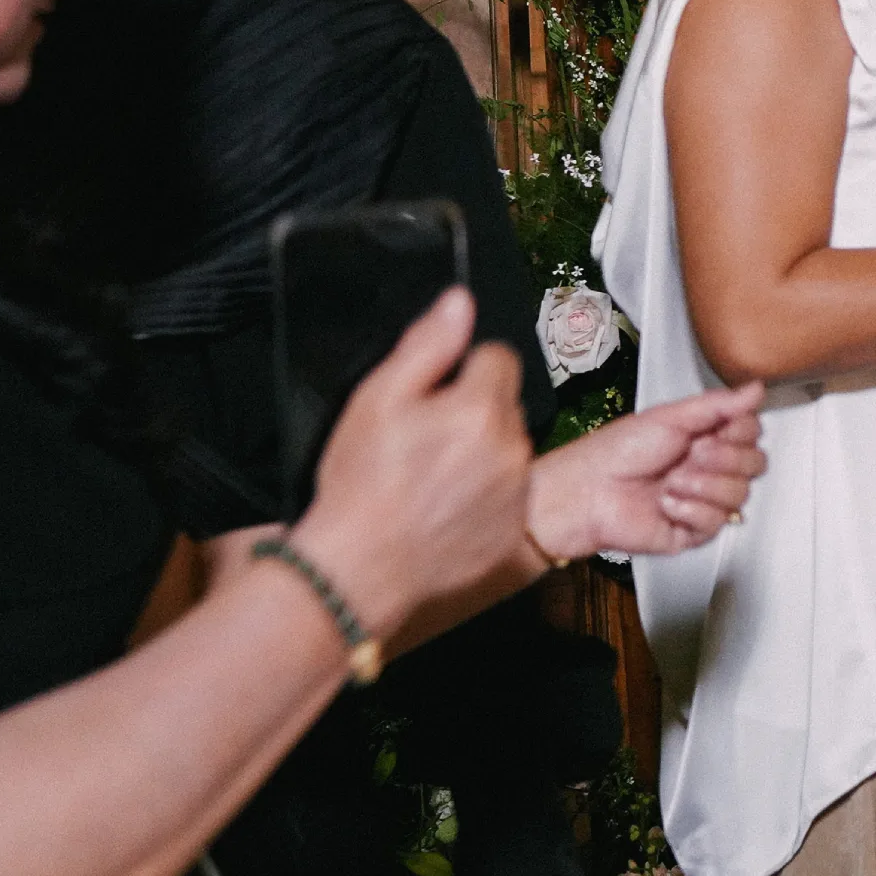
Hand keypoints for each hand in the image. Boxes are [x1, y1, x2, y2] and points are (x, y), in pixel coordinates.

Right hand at [293, 288, 531, 645]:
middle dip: (472, 409)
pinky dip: (487, 494)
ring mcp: (517, 492)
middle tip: (424, 438)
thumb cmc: (360, 487)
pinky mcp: (513, 530)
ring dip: (481, 451)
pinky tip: (446, 507)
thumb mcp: (377, 400)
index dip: (462, 370)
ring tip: (430, 477)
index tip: (433, 393)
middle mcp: (511, 447)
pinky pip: (510, 494)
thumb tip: (459, 303)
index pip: (498, 356)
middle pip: (504, 402)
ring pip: (508, 447)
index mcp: (479, 407)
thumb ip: (427, 345)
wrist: (358, 572)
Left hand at [527, 383, 766, 561]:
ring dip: (704, 486)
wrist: (587, 493)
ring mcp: (702, 500)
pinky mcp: (692, 531)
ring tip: (672, 481)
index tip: (719, 429)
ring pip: (739, 495)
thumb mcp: (669, 417)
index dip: (741, 433)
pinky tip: (666, 503)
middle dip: (725, 459)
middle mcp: (708, 468)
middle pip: (754, 465)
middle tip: (693, 454)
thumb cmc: (617, 452)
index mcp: (706, 437)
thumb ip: (718, 404)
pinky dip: (690, 510)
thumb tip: (755, 389)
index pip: (752, 434)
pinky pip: (716, 523)